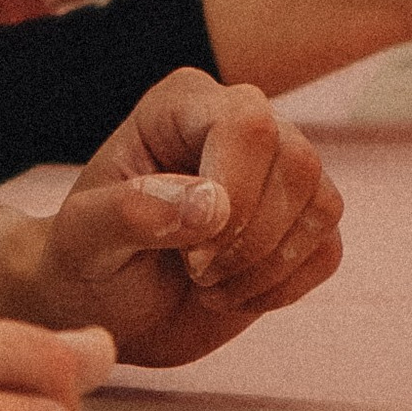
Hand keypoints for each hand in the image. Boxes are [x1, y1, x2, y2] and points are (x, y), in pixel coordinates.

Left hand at [24, 65, 342, 366]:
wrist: (104, 306)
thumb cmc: (83, 261)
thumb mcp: (83, 240)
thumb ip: (130, 213)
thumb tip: (212, 206)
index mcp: (181, 104)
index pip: (247, 123)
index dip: (234, 192)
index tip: (189, 253)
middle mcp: (238, 122)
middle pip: (298, 161)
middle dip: (251, 238)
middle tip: (195, 273)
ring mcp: (275, 171)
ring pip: (323, 203)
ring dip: (267, 266)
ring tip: (207, 285)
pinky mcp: (299, 222)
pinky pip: (328, 249)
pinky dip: (284, 287)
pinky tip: (232, 296)